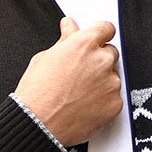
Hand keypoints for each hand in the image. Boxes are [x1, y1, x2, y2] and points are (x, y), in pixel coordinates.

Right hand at [14, 17, 122, 146]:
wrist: (38, 125)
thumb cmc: (37, 94)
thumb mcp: (44, 58)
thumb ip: (64, 40)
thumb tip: (70, 25)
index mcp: (84, 44)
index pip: (105, 28)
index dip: (98, 35)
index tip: (95, 41)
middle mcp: (101, 61)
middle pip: (110, 52)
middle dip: (98, 60)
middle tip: (80, 74)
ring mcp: (110, 83)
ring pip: (112, 76)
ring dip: (101, 82)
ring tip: (78, 94)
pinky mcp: (115, 104)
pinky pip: (113, 97)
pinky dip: (103, 101)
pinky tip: (84, 105)